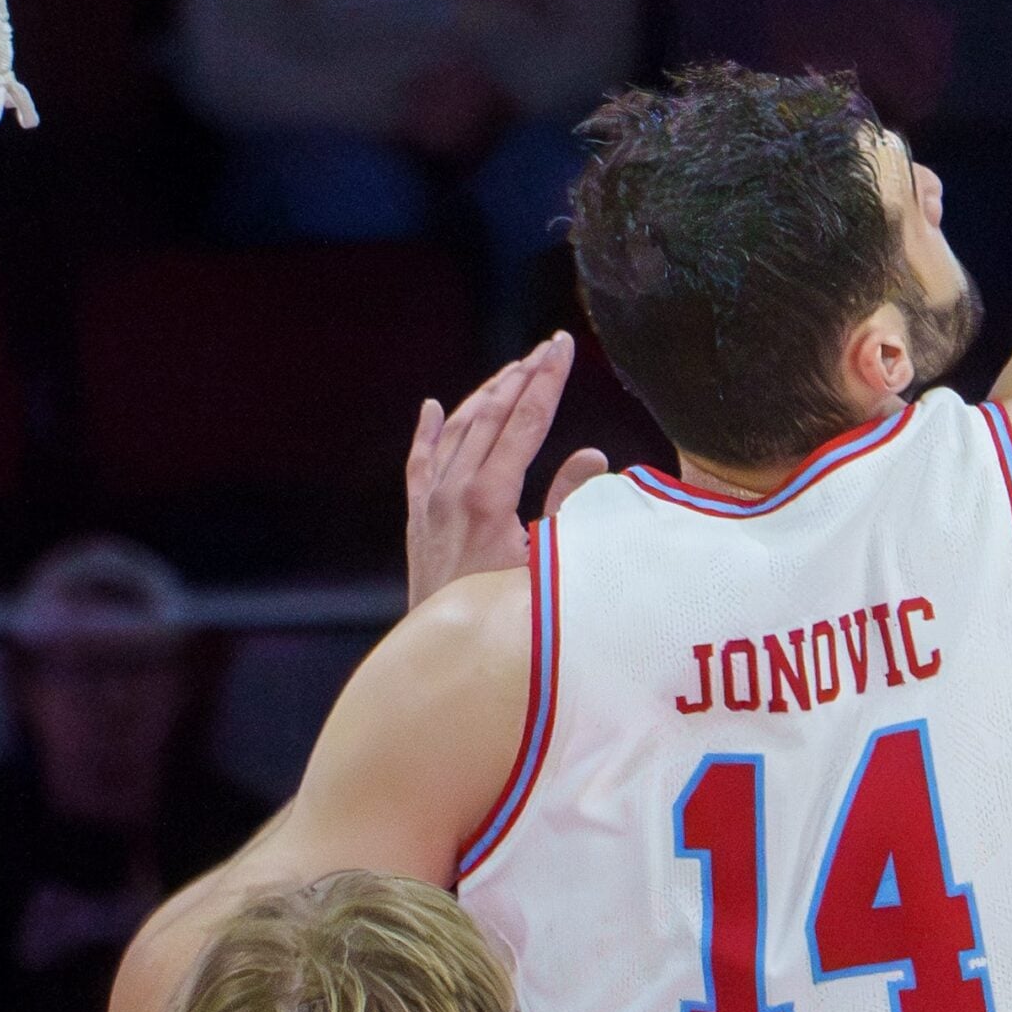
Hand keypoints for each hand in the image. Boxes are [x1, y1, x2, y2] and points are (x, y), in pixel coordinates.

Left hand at [406, 333, 607, 608]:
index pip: (523, 421)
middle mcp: (452, 492)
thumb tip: (592, 456)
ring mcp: (430, 505)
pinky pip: (420, 464)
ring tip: (512, 369)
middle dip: (522, 377)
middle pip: (490, 416)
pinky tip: (432, 407)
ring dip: (485, 395)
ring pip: (456, 431)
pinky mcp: (418, 522)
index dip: (546, 381)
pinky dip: (428, 432)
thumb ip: (570, 505)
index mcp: (488, 497)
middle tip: (547, 347)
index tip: (563, 347)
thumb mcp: (555, 565)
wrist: (447, 664)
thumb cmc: (510, 619)